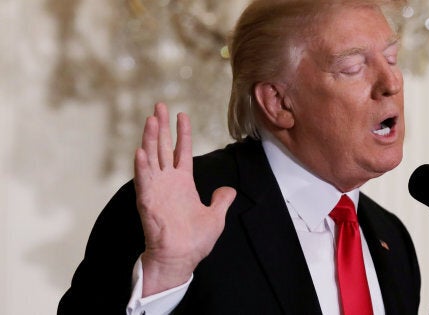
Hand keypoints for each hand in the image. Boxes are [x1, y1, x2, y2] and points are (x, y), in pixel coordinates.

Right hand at [134, 103, 235, 296]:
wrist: (181, 259)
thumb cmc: (195, 241)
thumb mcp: (216, 217)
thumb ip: (221, 200)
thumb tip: (229, 190)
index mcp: (183, 183)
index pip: (181, 151)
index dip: (182, 133)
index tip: (181, 114)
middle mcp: (168, 182)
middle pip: (163, 147)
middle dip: (161, 126)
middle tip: (159, 105)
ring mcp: (157, 190)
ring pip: (152, 158)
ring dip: (150, 139)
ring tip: (151, 119)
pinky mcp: (148, 201)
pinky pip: (144, 181)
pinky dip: (142, 166)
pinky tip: (141, 150)